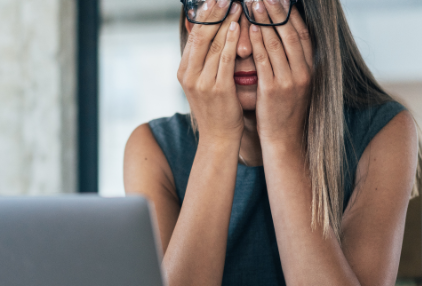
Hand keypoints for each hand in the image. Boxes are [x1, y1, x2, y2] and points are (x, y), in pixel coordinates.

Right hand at [177, 1, 243, 141]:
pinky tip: (238, 26)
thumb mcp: (203, 82)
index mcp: (183, 71)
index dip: (204, 15)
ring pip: (214, 44)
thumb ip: (204, 60)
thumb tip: (209, 33)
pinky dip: (232, 40)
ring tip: (236, 4)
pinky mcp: (218, 89)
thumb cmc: (216, 108)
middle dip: (214, 13)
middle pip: (201, 36)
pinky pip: (225, 58)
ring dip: (226, 21)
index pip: (193, 36)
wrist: (219, 137)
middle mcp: (189, 75)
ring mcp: (202, 82)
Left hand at [249, 0, 312, 144]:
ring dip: (265, 21)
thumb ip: (291, 62)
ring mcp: (290, 81)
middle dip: (277, 11)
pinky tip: (251, 29)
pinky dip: (258, 43)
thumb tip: (283, 39)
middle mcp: (304, 72)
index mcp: (310, 68)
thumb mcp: (295, 83)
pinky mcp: (273, 90)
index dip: (292, 14)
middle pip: (290, 34)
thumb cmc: (284, 110)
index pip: (302, 33)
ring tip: (254, 4)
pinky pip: (265, 61)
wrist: (284, 140)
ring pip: (277, 44)